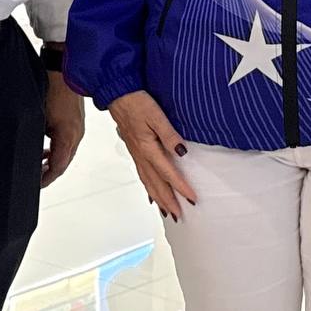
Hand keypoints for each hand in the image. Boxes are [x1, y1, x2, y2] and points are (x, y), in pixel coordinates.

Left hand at [40, 73, 84, 186]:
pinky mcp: (76, 121)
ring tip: (40, 163)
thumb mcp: (38, 120)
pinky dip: (57, 149)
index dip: (46, 178)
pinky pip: (68, 142)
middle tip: (36, 177)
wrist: (61, 70)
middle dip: (49, 172)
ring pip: (66, 153)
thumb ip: (35, 141)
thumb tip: (30, 155)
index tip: (36, 183)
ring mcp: (78, 128)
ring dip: (53, 160)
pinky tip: (47, 147)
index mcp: (68, 137)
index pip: (58, 167)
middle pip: (64, 163)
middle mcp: (76, 135)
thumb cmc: (52, 89)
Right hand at [107, 91, 196, 221]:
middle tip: (178, 216)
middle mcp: (141, 156)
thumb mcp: (157, 116)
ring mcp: (136, 155)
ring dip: (158, 198)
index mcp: (147, 148)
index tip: (192, 199)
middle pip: (156, 184)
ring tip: (167, 212)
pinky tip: (151, 196)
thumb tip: (182, 152)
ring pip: (148, 182)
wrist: (118, 94)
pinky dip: (148, 188)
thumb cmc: (137, 102)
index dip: (180, 188)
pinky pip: (142, 175)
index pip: (168, 173)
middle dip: (168, 201)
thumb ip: (170, 135)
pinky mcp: (134, 151)